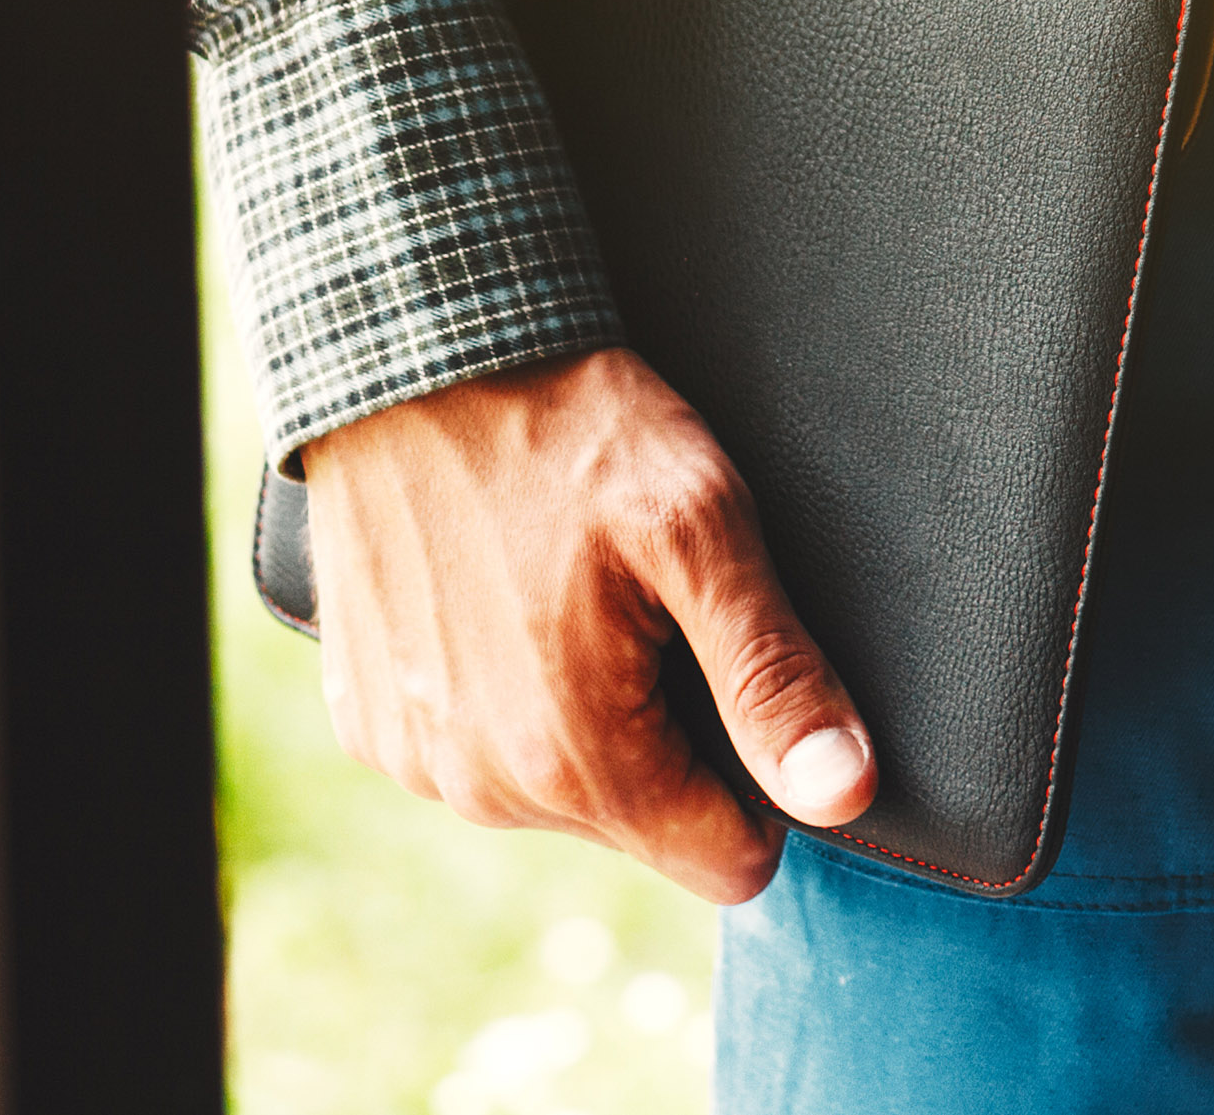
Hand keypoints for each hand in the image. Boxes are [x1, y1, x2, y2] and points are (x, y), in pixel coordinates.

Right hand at [301, 346, 875, 902]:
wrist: (408, 353)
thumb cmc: (567, 429)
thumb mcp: (701, 528)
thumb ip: (774, 675)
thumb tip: (844, 794)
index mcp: (577, 761)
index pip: (730, 861)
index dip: (760, 775)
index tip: (735, 671)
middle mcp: (482, 790)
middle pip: (644, 823)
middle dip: (670, 734)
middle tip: (649, 606)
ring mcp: (415, 761)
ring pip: (559, 793)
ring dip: (585, 716)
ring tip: (573, 591)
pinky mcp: (368, 722)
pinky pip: (475, 753)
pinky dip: (502, 694)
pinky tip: (503, 599)